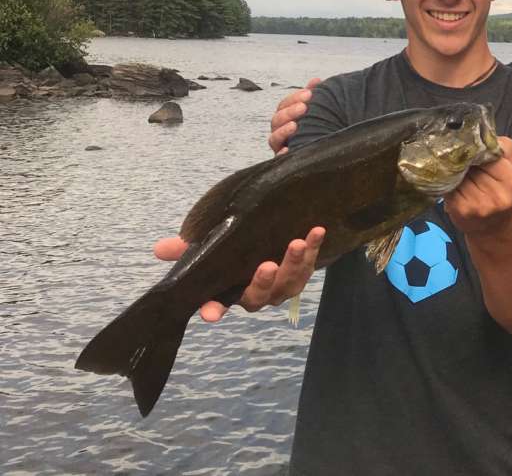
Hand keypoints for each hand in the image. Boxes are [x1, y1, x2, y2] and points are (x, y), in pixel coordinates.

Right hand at [151, 227, 324, 321]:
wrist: (269, 240)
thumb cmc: (234, 250)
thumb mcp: (208, 247)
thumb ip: (186, 248)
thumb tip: (160, 248)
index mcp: (228, 292)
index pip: (216, 305)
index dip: (213, 310)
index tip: (210, 314)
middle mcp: (255, 295)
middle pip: (258, 296)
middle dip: (263, 282)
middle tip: (267, 265)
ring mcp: (280, 287)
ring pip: (288, 283)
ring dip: (294, 264)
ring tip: (297, 243)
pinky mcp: (301, 273)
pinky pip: (309, 265)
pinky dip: (314, 249)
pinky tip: (317, 231)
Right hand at [269, 77, 319, 153]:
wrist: (322, 152)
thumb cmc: (315, 128)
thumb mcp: (314, 112)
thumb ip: (312, 96)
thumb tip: (316, 80)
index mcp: (285, 118)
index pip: (284, 105)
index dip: (294, 98)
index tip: (310, 93)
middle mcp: (280, 131)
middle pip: (277, 119)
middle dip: (289, 112)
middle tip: (304, 107)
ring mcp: (280, 147)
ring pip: (274, 137)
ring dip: (283, 131)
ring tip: (295, 125)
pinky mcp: (284, 161)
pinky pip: (279, 158)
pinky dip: (282, 154)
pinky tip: (287, 150)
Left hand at [444, 136, 511, 239]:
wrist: (493, 228)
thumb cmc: (502, 191)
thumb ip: (503, 147)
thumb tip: (482, 130)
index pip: (490, 152)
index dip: (478, 147)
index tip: (471, 145)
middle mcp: (498, 196)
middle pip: (472, 162)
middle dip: (465, 157)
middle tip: (462, 157)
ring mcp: (479, 205)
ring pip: (459, 172)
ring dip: (455, 169)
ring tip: (460, 173)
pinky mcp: (461, 210)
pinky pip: (449, 185)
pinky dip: (448, 182)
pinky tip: (454, 185)